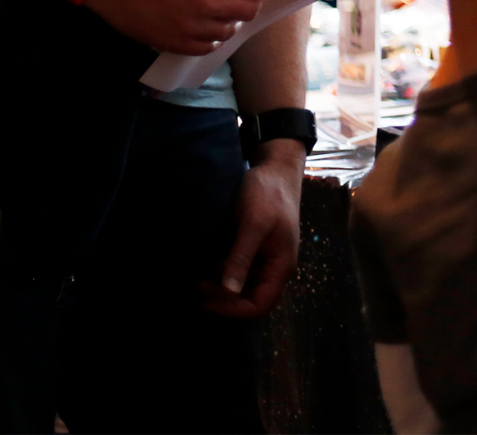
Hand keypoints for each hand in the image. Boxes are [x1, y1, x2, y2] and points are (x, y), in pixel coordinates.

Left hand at [201, 141, 303, 317]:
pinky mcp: (253, 247)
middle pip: (247, 298)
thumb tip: (227, 291)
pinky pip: (236, 269)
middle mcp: (273, 267)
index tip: (205, 301)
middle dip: (221, 296)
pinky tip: (204, 261)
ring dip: (218, 284)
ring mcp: (264, 257)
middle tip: (195, 283)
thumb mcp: (253, 225)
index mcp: (281, 266)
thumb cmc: (268, 194)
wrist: (275, 167)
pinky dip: (220, 270)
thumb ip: (241, 258)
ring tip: (196, 273)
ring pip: (240, 285)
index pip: (258, 306)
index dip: (231, 309)